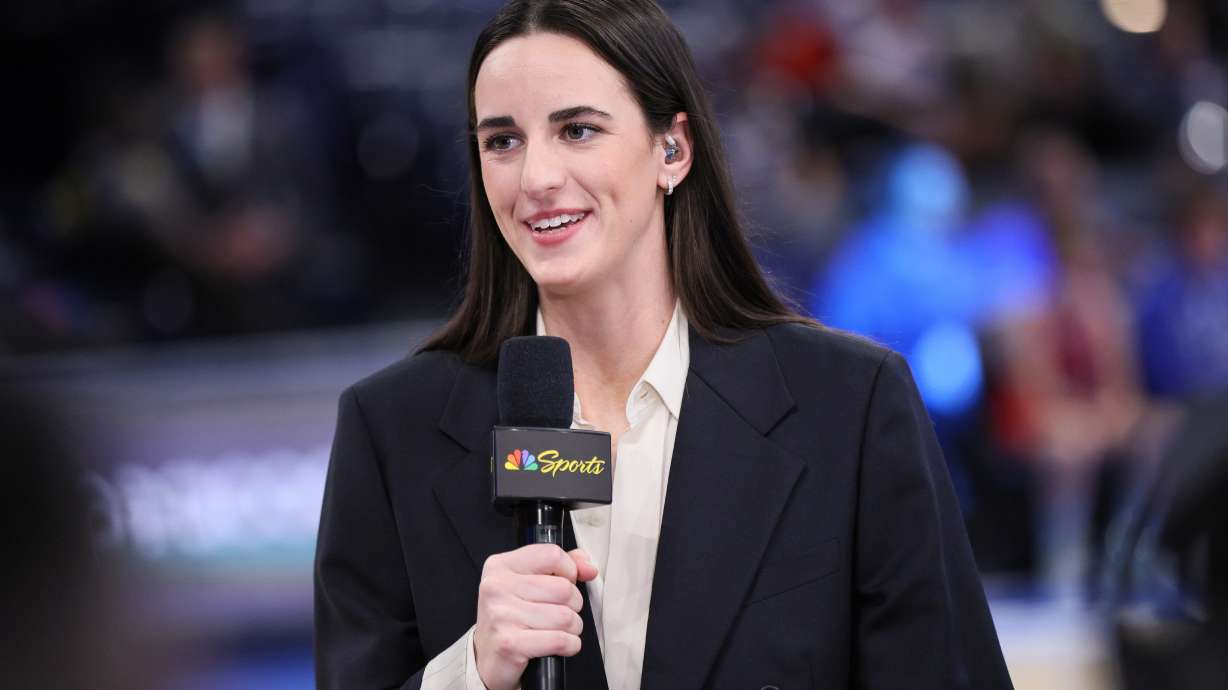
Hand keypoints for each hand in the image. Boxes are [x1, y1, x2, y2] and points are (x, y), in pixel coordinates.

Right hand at [474, 545, 597, 689]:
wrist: (485, 658)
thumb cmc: (510, 618)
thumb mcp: (529, 583)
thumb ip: (560, 567)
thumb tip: (588, 568)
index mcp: (501, 566)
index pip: (552, 555)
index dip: (569, 570)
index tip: (565, 583)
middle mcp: (497, 587)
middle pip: (564, 588)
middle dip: (573, 604)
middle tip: (559, 612)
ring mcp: (501, 615)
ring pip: (565, 616)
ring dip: (572, 627)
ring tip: (558, 630)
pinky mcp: (509, 643)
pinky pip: (560, 640)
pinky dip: (569, 645)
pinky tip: (559, 645)